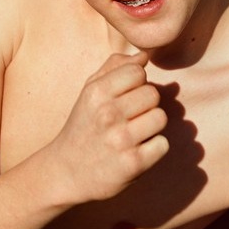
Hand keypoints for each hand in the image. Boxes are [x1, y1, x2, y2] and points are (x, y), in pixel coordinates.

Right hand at [53, 51, 168, 202]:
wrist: (65, 172)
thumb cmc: (83, 127)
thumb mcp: (89, 93)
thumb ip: (115, 68)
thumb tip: (144, 56)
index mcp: (96, 93)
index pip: (138, 72)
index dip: (136, 84)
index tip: (124, 98)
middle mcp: (108, 114)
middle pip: (153, 94)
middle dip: (145, 106)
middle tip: (129, 119)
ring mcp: (121, 140)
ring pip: (160, 118)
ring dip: (151, 127)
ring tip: (133, 135)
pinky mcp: (133, 163)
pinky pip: (162, 144)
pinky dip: (153, 149)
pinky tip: (136, 151)